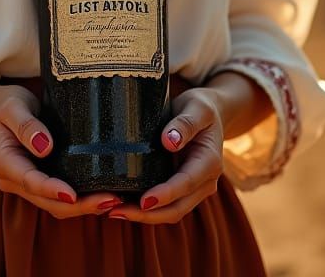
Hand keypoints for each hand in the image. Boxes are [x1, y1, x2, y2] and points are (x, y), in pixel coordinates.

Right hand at [0, 84, 123, 218]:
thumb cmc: (5, 105)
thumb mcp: (12, 106)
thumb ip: (26, 125)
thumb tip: (45, 147)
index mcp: (3, 162)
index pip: (30, 181)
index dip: (52, 190)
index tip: (73, 195)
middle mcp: (12, 179)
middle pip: (46, 201)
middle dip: (77, 206)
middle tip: (109, 201)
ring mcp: (25, 184)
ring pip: (53, 204)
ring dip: (81, 207)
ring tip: (111, 201)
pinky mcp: (38, 180)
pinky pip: (57, 197)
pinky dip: (78, 200)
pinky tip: (99, 195)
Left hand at [107, 88, 223, 223]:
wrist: (209, 114)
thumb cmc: (201, 108)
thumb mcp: (197, 107)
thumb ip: (185, 123)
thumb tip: (169, 141)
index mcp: (209, 162)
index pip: (187, 183)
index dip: (166, 194)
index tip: (144, 201)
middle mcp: (205, 182)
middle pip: (177, 208)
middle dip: (148, 214)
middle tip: (116, 211)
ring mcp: (194, 189)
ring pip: (170, 212)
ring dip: (144, 216)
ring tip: (114, 212)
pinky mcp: (182, 189)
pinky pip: (165, 205)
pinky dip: (146, 210)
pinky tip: (123, 205)